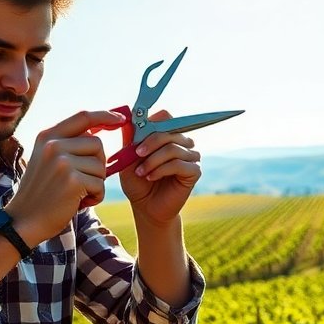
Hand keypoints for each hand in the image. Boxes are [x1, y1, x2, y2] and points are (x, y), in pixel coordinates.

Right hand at [6, 110, 124, 243]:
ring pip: (101, 166)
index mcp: (47, 136)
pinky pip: (100, 184)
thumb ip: (67, 144)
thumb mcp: (47, 160)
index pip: (83, 117)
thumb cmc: (41, 193)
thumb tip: (98, 132)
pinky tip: (79, 202)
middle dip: (98, 163)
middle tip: (83, 181)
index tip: (121, 118)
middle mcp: (53, 145)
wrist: (23, 221)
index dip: (105, 115)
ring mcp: (62, 162)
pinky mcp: (72, 180)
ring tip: (78, 193)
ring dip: (96, 183)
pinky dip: (96, 196)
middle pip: (97, 143)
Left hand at [119, 109, 201, 225]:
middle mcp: (182, 142)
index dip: (151, 122)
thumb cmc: (138, 182)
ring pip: (173, 148)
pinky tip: (151, 177)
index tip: (136, 134)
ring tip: (141, 172)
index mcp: (168, 135)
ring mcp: (191, 156)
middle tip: (136, 154)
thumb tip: (128, 116)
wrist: (145, 207)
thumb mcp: (129, 158)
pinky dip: (161, 170)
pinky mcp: (195, 171)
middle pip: (170, 129)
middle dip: (150, 142)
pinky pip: (178, 163)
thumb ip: (130, 138)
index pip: (166, 117)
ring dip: (153, 160)